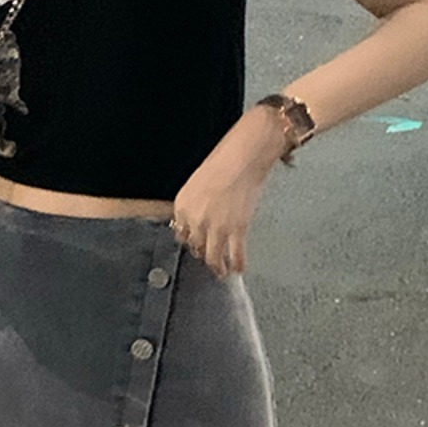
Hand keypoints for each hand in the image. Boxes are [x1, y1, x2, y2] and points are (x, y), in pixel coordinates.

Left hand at [169, 110, 280, 279]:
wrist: (245, 153)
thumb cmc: (224, 160)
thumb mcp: (197, 182)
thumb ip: (194, 204)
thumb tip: (198, 221)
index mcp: (183, 207)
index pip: (181, 233)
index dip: (190, 241)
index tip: (195, 246)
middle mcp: (196, 221)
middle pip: (196, 247)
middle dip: (203, 254)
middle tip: (210, 260)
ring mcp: (216, 228)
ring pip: (213, 257)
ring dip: (217, 267)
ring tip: (221, 273)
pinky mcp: (236, 229)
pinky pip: (235, 254)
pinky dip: (237, 264)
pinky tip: (238, 269)